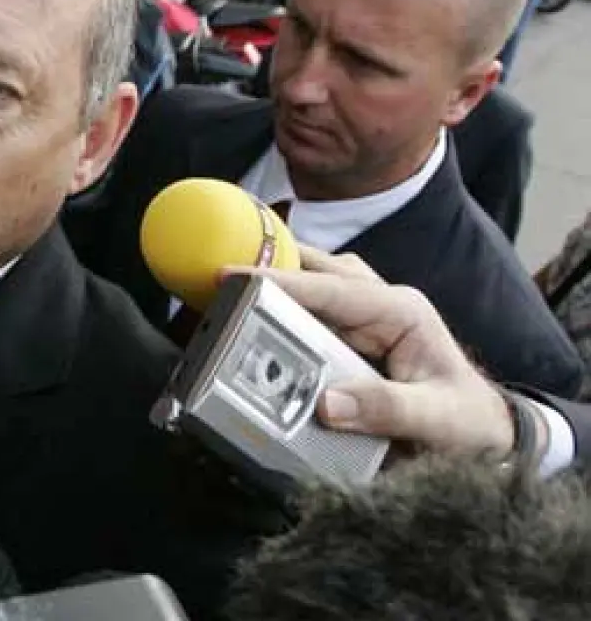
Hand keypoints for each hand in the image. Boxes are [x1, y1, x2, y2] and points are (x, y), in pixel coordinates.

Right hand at [225, 247, 515, 457]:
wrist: (484, 435)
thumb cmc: (468, 422)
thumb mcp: (436, 419)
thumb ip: (385, 409)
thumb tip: (326, 403)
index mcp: (401, 311)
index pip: (332, 288)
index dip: (281, 281)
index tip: (234, 277)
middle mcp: (379, 305)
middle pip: (316, 270)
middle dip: (269, 267)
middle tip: (218, 274)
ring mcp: (364, 319)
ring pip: (311, 287)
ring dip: (272, 288)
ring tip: (224, 296)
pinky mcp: (351, 339)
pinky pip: (309, 318)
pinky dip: (279, 317)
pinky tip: (250, 327)